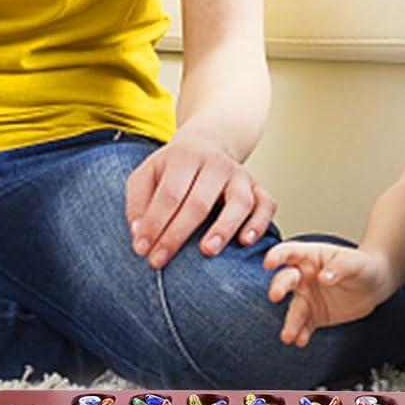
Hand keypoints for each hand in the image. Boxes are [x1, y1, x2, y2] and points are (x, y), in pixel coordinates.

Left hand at [126, 130, 274, 269]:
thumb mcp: (148, 174)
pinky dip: (259, 223)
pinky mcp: (258, 187)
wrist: (208, 144)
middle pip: (199, 202)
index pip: (170, 194)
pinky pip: (266, 205)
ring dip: (224, 228)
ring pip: (239, 202)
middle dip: (177, 234)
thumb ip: (137, 201)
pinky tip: (246, 241)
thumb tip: (138, 232)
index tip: (142, 249)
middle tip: (160, 261)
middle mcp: (216, 163)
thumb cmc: (174, 169)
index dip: (154, 223)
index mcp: (185, 157)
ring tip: (207, 250)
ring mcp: (240, 175)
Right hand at [262, 241, 394, 346]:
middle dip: (278, 287)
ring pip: (294, 309)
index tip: (269, 263)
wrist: (373, 286)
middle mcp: (303, 277)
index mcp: (310, 256)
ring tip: (288, 335)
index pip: (289, 252)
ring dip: (290, 322)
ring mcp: (307, 297)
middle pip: (285, 280)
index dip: (277, 256)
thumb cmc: (361, 266)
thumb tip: (324, 277)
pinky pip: (305, 326)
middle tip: (275, 295)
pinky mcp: (314, 316)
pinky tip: (301, 341)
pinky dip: (301, 334)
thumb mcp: (355, 262)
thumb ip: (340, 268)